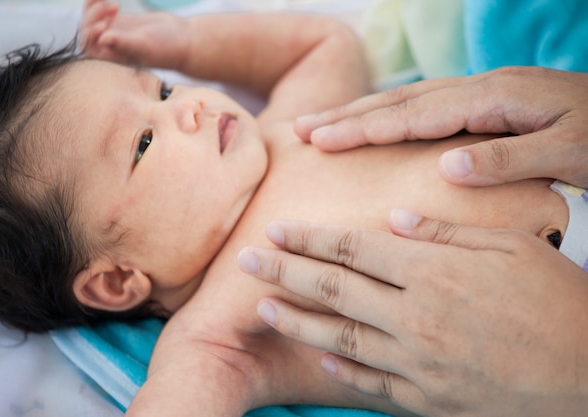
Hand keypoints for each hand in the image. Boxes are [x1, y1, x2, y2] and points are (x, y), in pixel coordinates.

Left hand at [80, 0, 187, 68]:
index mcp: (112, 60)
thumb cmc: (166, 48)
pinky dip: (98, 0)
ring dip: (95, 6)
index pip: (88, 47)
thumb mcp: (144, 44)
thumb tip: (102, 39)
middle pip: (86, 29)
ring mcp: (111, 33)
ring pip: (91, 17)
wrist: (182, 39)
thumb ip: (123, 43)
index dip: (90, 34)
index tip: (106, 24)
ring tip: (115, 4)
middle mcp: (108, 48)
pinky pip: (99, 9)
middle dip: (94, 15)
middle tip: (115, 7)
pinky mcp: (117, 22)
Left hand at [238, 213, 587, 416]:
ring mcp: (418, 362)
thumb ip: (445, 233)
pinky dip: (341, 368)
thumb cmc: (558, 300)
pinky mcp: (429, 399)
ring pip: (340, 336)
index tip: (276, 230)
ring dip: (296, 320)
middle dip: (284, 272)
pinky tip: (318, 355)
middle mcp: (416, 316)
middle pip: (333, 289)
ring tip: (262, 307)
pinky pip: (372, 382)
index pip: (353, 250)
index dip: (309, 239)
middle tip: (245, 260)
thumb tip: (392, 220)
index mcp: (433, 272)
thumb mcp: (511, 249)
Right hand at [294, 67, 587, 187]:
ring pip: (407, 99)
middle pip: (399, 100)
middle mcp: (480, 90)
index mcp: (495, 99)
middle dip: (347, 115)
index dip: (365, 128)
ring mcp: (481, 93)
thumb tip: (447, 168)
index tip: (322, 140)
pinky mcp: (484, 103)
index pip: (414, 115)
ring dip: (361, 112)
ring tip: (322, 125)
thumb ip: (508, 158)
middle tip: (301, 128)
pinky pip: (424, 106)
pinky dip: (389, 115)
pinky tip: (374, 124)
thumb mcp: (571, 151)